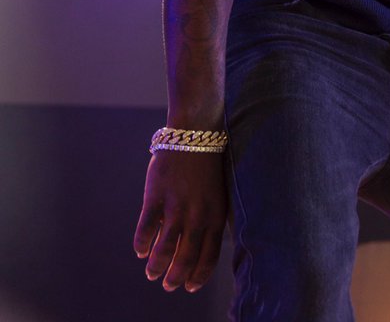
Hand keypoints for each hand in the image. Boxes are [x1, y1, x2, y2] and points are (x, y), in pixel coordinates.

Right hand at [133, 152, 227, 291]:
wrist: (195, 133)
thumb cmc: (207, 166)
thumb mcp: (217, 195)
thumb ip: (211, 222)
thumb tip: (201, 251)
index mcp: (215, 215)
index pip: (208, 257)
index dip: (198, 276)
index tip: (190, 287)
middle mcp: (197, 215)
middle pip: (185, 258)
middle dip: (175, 277)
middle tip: (168, 285)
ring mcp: (176, 206)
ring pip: (164, 249)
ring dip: (156, 266)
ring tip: (152, 272)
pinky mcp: (156, 196)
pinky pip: (146, 229)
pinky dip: (142, 244)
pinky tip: (141, 250)